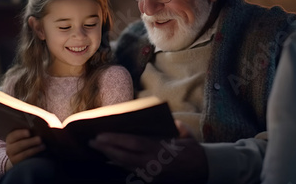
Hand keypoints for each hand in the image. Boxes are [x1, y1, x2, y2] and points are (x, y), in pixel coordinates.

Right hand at [5, 129, 45, 166]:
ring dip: (34, 150)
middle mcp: (9, 149)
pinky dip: (34, 157)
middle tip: (40, 139)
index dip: (21, 133)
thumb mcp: (24, 136)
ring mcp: (13, 158)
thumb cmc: (25, 141)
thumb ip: (29, 131)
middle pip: (19, 145)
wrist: (19, 156)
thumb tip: (39, 125)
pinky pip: (26, 161)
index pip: (14, 135)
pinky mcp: (18, 165)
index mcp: (10, 138)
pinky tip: (41, 153)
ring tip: (43, 146)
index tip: (29, 132)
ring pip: (23, 154)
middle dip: (30, 142)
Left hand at [89, 120, 207, 183]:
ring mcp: (152, 174)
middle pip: (124, 156)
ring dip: (110, 157)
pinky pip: (132, 172)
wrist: (204, 169)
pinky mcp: (152, 181)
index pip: (132, 144)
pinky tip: (111, 158)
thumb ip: (170, 124)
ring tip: (97, 148)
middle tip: (91, 142)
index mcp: (160, 149)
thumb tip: (157, 117)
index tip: (100, 135)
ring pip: (126, 166)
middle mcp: (153, 163)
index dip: (114, 141)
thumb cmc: (192, 148)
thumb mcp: (183, 132)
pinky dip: (120, 164)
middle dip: (106, 149)